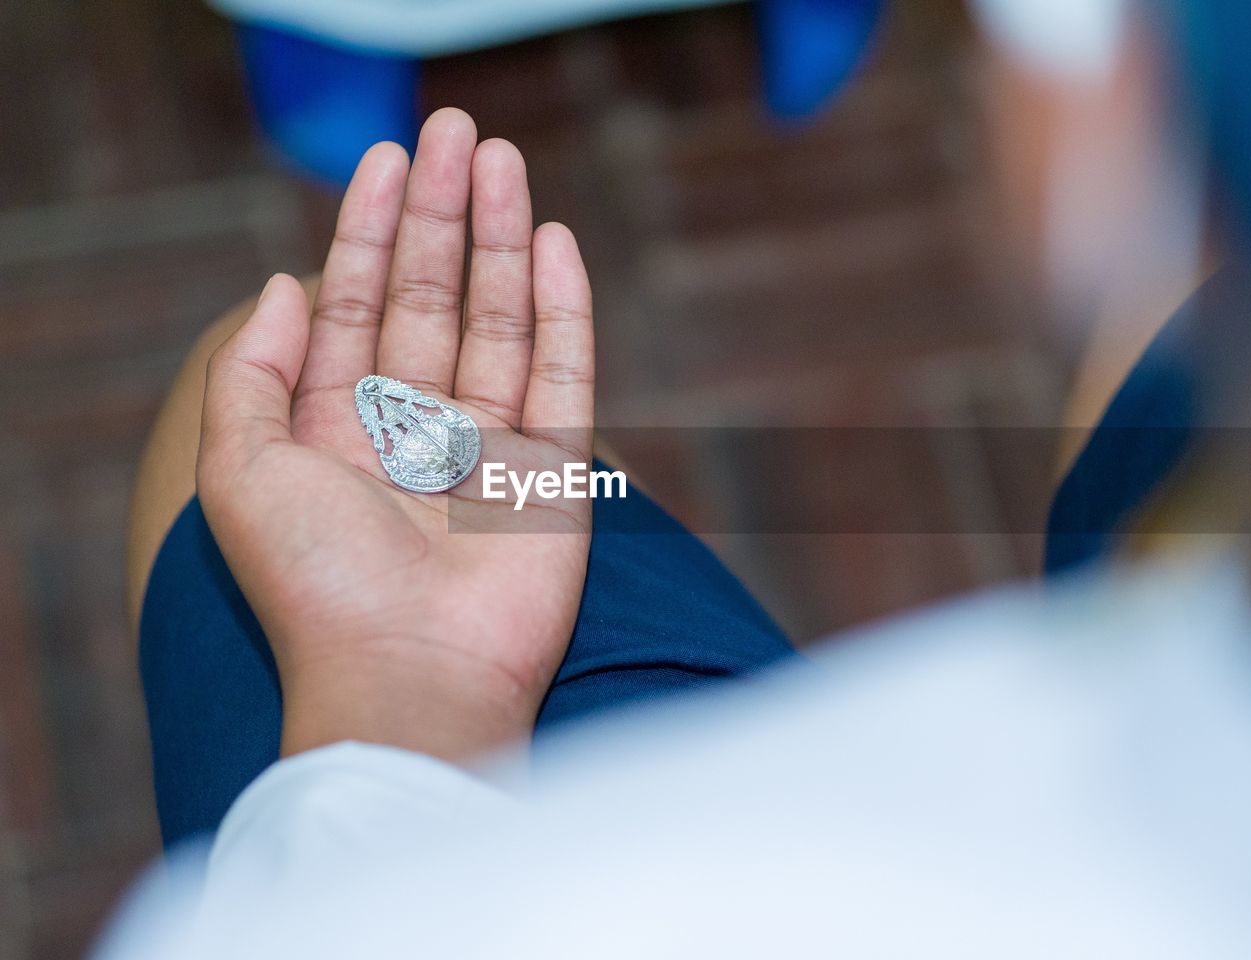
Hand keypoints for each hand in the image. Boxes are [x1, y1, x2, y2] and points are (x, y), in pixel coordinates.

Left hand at [196, 109, 593, 762]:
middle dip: (445, 215)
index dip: (372, 231)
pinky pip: (562, 374)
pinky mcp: (553, 472)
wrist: (409, 679)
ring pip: (500, 322)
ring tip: (506, 163)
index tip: (389, 157)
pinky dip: (562, 311)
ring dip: (504, 241)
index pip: (361, 306)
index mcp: (337, 431)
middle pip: (436, 299)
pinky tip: (556, 246)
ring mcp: (489, 449)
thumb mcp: (240, 470)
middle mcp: (415, 432)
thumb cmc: (317, 587)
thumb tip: (284, 282)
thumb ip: (252, 371)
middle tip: (459, 131)